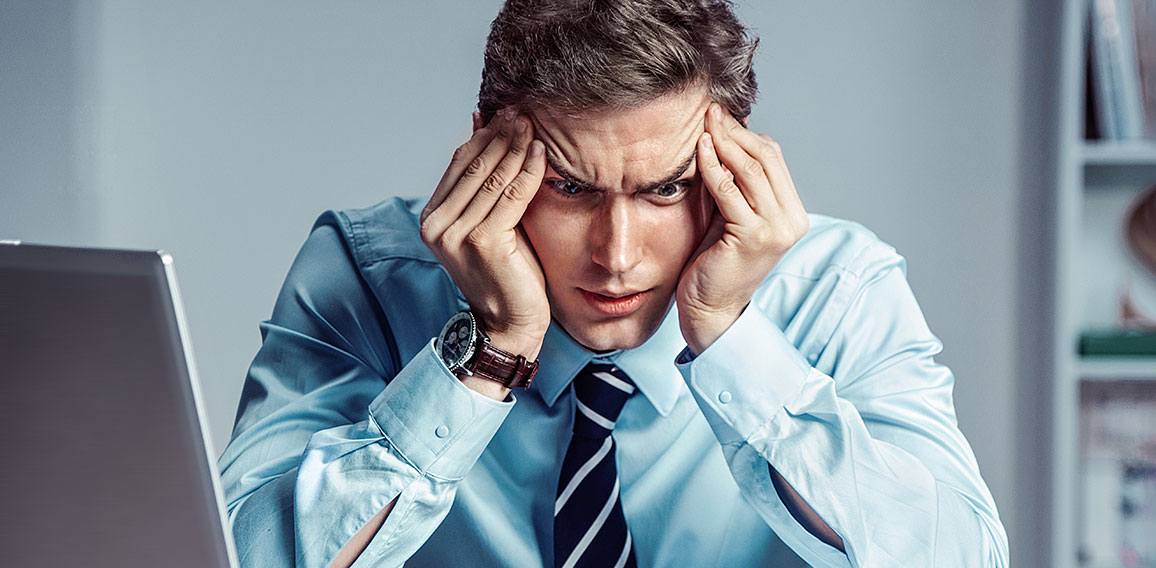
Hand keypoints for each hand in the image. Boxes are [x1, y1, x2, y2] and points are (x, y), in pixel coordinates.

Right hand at [420, 109, 549, 361]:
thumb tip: (481, 122)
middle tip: (525, 110)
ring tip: (535, 124)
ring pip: (493, 176)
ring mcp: (457, 233)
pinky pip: (511, 196)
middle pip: (475, 164)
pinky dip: (528, 172)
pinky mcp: (483, 241)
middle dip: (502, 134)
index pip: (461, 162)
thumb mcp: (491, 219)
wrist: (509, 322)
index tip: (511, 112)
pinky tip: (541, 154)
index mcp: (433, 216)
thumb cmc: (506, 271)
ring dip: (516, 147)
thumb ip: (484, 180)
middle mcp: (437, 224)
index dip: (487, 135)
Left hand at [676, 103, 809, 353]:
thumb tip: (724, 137)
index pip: (773, 159)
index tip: (718, 118)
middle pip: (766, 158)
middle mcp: (792, 220)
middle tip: (710, 111)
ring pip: (751, 169)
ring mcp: (776, 229)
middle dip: (735, 131)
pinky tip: (700, 150)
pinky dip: (714, 166)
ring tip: (703, 123)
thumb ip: (736, 184)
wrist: (712, 309)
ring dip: (725, 142)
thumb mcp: (732, 215)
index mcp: (792, 213)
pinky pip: (730, 190)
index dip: (746, 135)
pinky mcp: (753, 236)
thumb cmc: (716, 262)